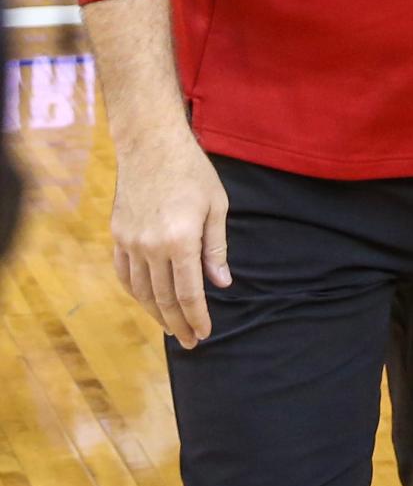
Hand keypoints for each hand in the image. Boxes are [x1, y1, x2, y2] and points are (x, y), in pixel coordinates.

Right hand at [111, 127, 230, 349]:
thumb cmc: (192, 171)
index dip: (197, 316)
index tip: (204, 333)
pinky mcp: (118, 235)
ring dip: (156, 314)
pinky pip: (124, 274)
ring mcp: (131, 242)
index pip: (188, 292)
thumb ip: (216, 247)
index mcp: (180, 239)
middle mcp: (152, 246)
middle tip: (191, 341)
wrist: (151, 144)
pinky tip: (146, 302)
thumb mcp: (216, 205)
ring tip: (171, 328)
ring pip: (141, 291)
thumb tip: (221, 283)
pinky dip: (135, 293)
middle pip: (164, 298)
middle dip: (179, 323)